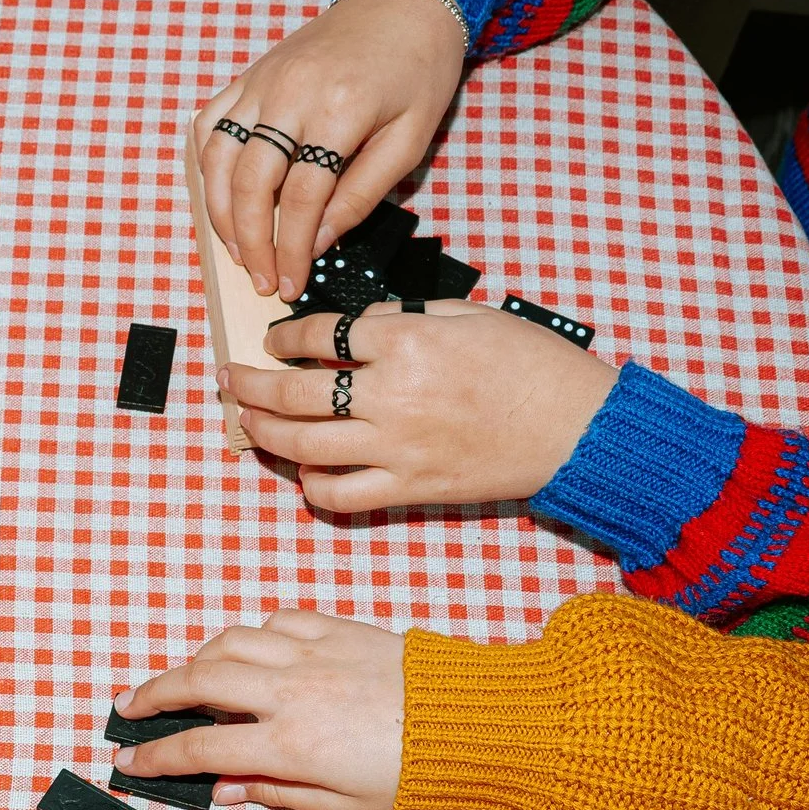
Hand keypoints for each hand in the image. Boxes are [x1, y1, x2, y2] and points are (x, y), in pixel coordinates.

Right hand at [116, 610, 404, 809]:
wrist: (476, 729)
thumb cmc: (414, 776)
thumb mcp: (342, 805)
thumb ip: (275, 792)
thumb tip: (226, 790)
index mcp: (287, 746)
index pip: (198, 750)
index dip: (155, 757)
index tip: (129, 760)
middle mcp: (289, 694)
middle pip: (196, 682)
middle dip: (153, 695)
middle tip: (130, 708)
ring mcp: (311, 655)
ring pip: (230, 643)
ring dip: (197, 659)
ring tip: (184, 678)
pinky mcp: (337, 630)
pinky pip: (278, 621)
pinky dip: (254, 635)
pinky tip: (251, 650)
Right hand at [195, 0, 466, 301]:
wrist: (404, 1)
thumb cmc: (417, 70)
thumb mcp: (410, 138)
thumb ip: (362, 193)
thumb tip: (318, 240)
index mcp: (339, 109)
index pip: (300, 198)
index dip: (291, 249)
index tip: (292, 283)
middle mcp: (290, 93)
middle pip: (251, 183)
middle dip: (251, 242)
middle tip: (262, 279)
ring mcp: (262, 81)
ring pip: (218, 158)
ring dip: (220, 212)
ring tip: (238, 250)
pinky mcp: (250, 75)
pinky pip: (209, 124)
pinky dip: (207, 165)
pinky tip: (222, 196)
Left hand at [223, 300, 618, 511]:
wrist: (579, 428)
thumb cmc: (533, 364)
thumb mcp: (470, 314)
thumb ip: (407, 315)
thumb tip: (359, 326)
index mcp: (408, 340)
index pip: (319, 335)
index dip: (284, 337)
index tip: (273, 340)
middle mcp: (392, 394)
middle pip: (293, 392)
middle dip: (249, 385)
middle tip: (230, 379)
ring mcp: (397, 447)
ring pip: (303, 445)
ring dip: (263, 432)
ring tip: (247, 421)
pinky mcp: (410, 489)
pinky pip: (339, 494)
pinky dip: (311, 484)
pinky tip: (303, 469)